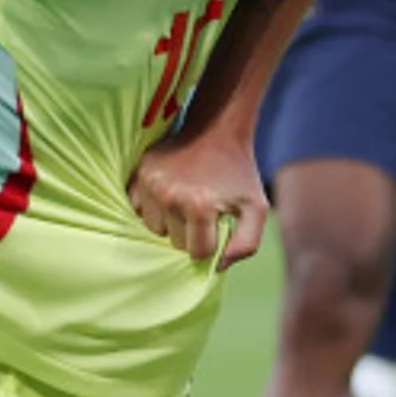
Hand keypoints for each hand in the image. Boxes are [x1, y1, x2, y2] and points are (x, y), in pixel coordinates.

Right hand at [128, 128, 267, 269]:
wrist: (217, 130)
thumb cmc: (239, 172)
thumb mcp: (256, 207)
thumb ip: (247, 244)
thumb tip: (220, 266)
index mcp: (199, 207)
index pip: (198, 252)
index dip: (211, 243)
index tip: (217, 225)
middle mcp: (170, 197)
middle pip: (176, 243)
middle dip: (191, 233)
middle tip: (203, 210)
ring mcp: (151, 186)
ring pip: (156, 229)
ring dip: (170, 222)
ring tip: (186, 200)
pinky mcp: (139, 175)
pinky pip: (139, 210)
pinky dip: (152, 209)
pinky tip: (169, 195)